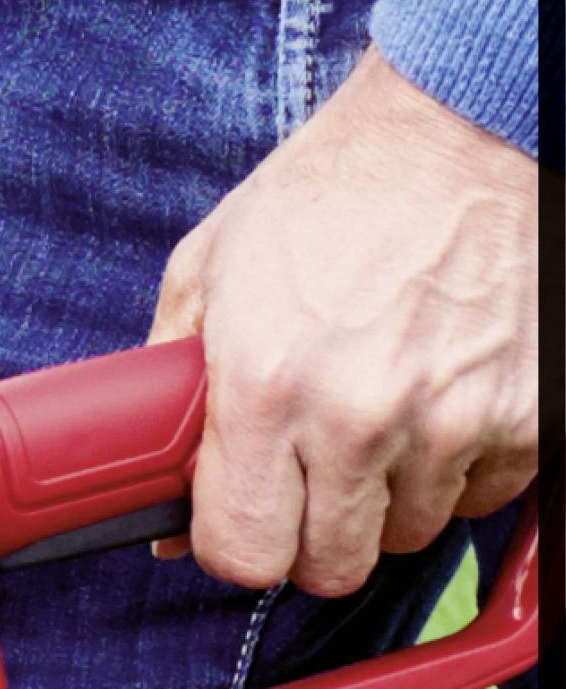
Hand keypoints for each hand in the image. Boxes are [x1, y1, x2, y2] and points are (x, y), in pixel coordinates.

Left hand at [148, 44, 537, 595]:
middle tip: (307, 479)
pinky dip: (457, 469)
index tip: (240, 521)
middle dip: (308, 536)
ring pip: (406, 536)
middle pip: (327, 567)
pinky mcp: (528, 411)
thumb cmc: (331, 193)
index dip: (235, 546)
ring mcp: (452, 418)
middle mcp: (359, 415)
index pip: (243, 554)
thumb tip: (160, 507)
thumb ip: (169, 394)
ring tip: (375, 418)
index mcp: (266, 387)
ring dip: (385, 499)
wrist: (466, 120)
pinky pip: (483, 497)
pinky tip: (436, 404)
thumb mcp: (209, 272)